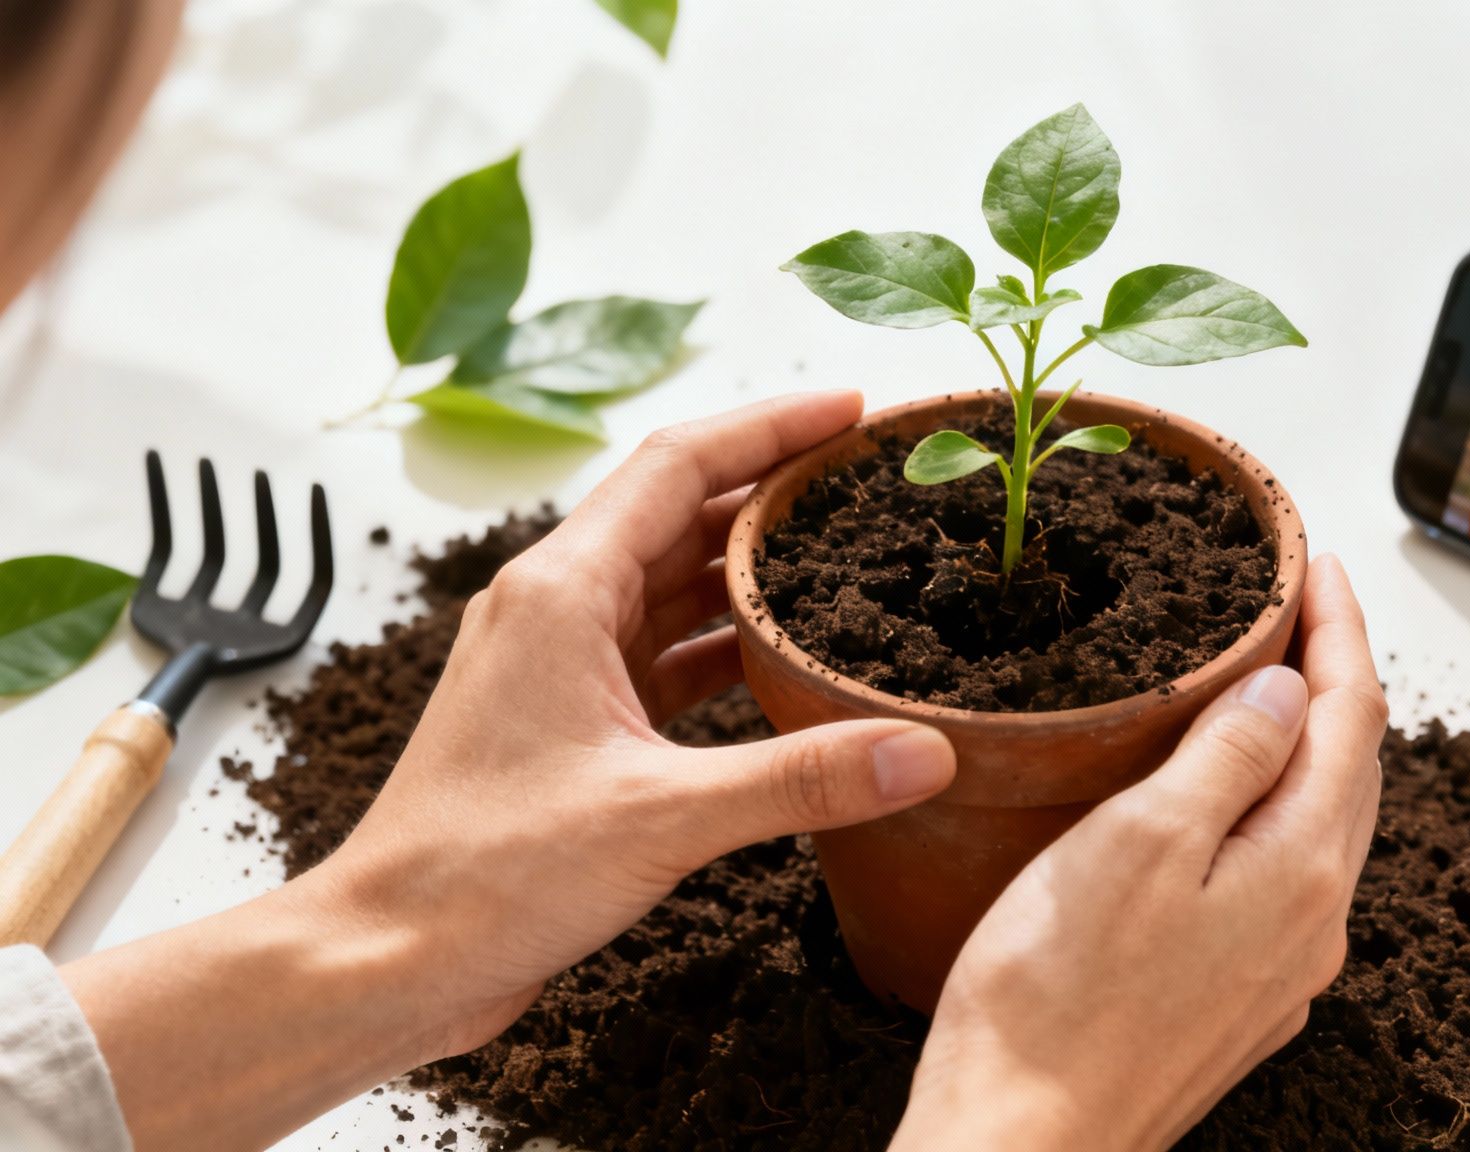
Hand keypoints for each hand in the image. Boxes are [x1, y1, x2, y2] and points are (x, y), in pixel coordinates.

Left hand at [64, 393, 959, 1150]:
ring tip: (854, 558)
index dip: (772, 424)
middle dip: (778, 489)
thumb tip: (924, 752)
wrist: (389, 958)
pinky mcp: (570, 723)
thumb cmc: (483, 875)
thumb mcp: (663, 817)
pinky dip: (729, 648)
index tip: (853, 408)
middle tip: (873, 479)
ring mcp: (559, 665)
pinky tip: (792, 664)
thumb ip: (802, 778)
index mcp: (561, 592)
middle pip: (683, 513)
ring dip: (755, 570)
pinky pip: (664, 655)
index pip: (680, 463)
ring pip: (674, 586)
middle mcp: (556, 609)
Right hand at [892, 556, 1386, 1151]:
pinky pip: (1280, 876)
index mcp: (1300, 871)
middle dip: (1333, 677)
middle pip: (1349, 771)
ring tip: (1268, 680)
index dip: (1340, 628)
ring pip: (1318, 825)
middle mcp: (1310, 925)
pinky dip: (1270, 809)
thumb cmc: (1055, 1005)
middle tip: (1296, 602)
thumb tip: (1288, 689)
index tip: (1315, 563)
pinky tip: (1226, 799)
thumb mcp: (1140, 841)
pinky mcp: (1233, 1001)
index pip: (1352, 718)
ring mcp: (1276, 970)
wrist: (1020, 1150)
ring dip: (1305, 743)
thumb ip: (1227, 756)